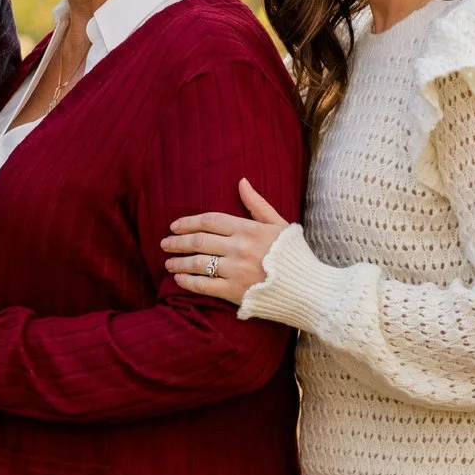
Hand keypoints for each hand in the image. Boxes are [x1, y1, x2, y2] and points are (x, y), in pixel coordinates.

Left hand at [161, 179, 289, 304]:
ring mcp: (236, 271)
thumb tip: (241, 182)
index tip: (174, 226)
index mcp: (249, 229)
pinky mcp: (235, 292)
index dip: (188, 222)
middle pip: (199, 241)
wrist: (309, 289)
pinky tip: (179, 280)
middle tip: (165, 243)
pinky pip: (204, 285)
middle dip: (177, 242)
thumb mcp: (279, 224)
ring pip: (197, 263)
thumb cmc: (295, 255)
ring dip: (179, 262)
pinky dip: (188, 282)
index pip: (210, 221)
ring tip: (168, 263)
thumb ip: (257, 204)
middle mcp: (239, 248)